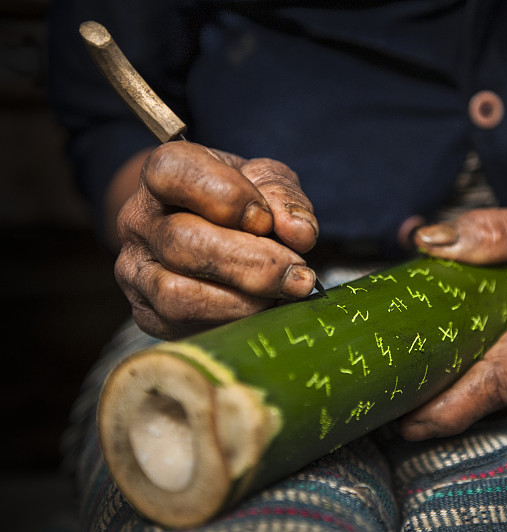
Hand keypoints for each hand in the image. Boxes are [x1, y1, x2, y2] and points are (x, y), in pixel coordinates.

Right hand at [115, 141, 318, 338]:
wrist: (216, 234)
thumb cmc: (242, 200)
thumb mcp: (266, 181)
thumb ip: (284, 197)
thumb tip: (300, 233)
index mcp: (162, 172)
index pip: (173, 173)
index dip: (227, 197)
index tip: (265, 219)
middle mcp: (138, 220)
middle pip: (182, 243)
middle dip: (252, 263)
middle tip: (298, 274)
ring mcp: (135, 271)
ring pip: (178, 294)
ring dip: (244, 301)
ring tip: (283, 294)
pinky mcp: (147, 314)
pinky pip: (185, 327)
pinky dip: (233, 322)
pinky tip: (263, 310)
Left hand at [401, 187, 506, 439]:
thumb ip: (493, 231)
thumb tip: (431, 241)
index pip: (497, 382)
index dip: (450, 409)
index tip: (406, 422)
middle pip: (498, 396)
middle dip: (444, 410)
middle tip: (393, 406)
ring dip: (468, 396)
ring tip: (419, 387)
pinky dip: (496, 381)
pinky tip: (469, 364)